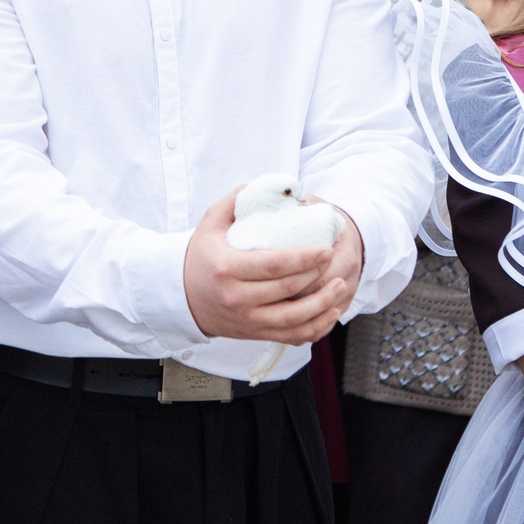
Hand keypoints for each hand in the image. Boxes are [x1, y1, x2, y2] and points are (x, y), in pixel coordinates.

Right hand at [182, 190, 360, 344]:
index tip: (326, 249)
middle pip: (287, 289)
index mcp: (228, 268)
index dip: (304, 258)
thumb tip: (267, 187)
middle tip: (335, 260)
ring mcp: (247, 319)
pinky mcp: (254, 333)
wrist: (182, 297)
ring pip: (293, 318)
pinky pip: (291, 336)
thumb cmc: (201, 256)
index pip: (273, 265)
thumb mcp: (210, 223)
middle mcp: (237, 297)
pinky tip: (331, 313)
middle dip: (317, 275)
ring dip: (322, 304)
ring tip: (341, 287)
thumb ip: (236, 201)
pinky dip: (315, 327)